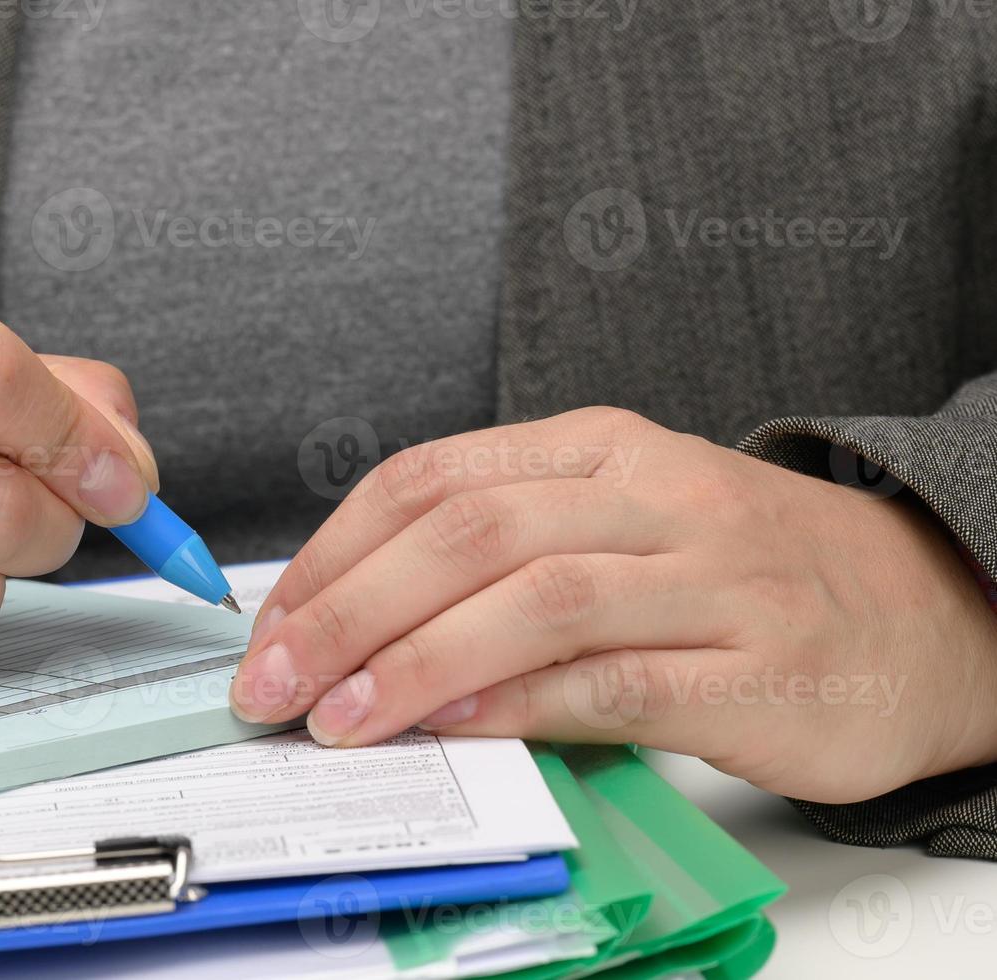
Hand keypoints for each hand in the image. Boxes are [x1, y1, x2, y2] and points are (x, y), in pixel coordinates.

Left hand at [230, 407, 996, 802]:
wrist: (927, 610)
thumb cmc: (740, 571)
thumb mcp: (618, 525)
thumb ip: (500, 560)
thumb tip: (354, 632)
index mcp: (599, 446)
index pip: (430, 478)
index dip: (333, 554)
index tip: (272, 626)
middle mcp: (652, 495)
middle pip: (466, 531)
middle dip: (348, 610)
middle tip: (276, 682)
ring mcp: (713, 578)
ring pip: (535, 598)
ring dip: (417, 661)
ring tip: (343, 716)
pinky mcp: (760, 669)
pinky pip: (618, 681)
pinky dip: (522, 703)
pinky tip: (456, 727)